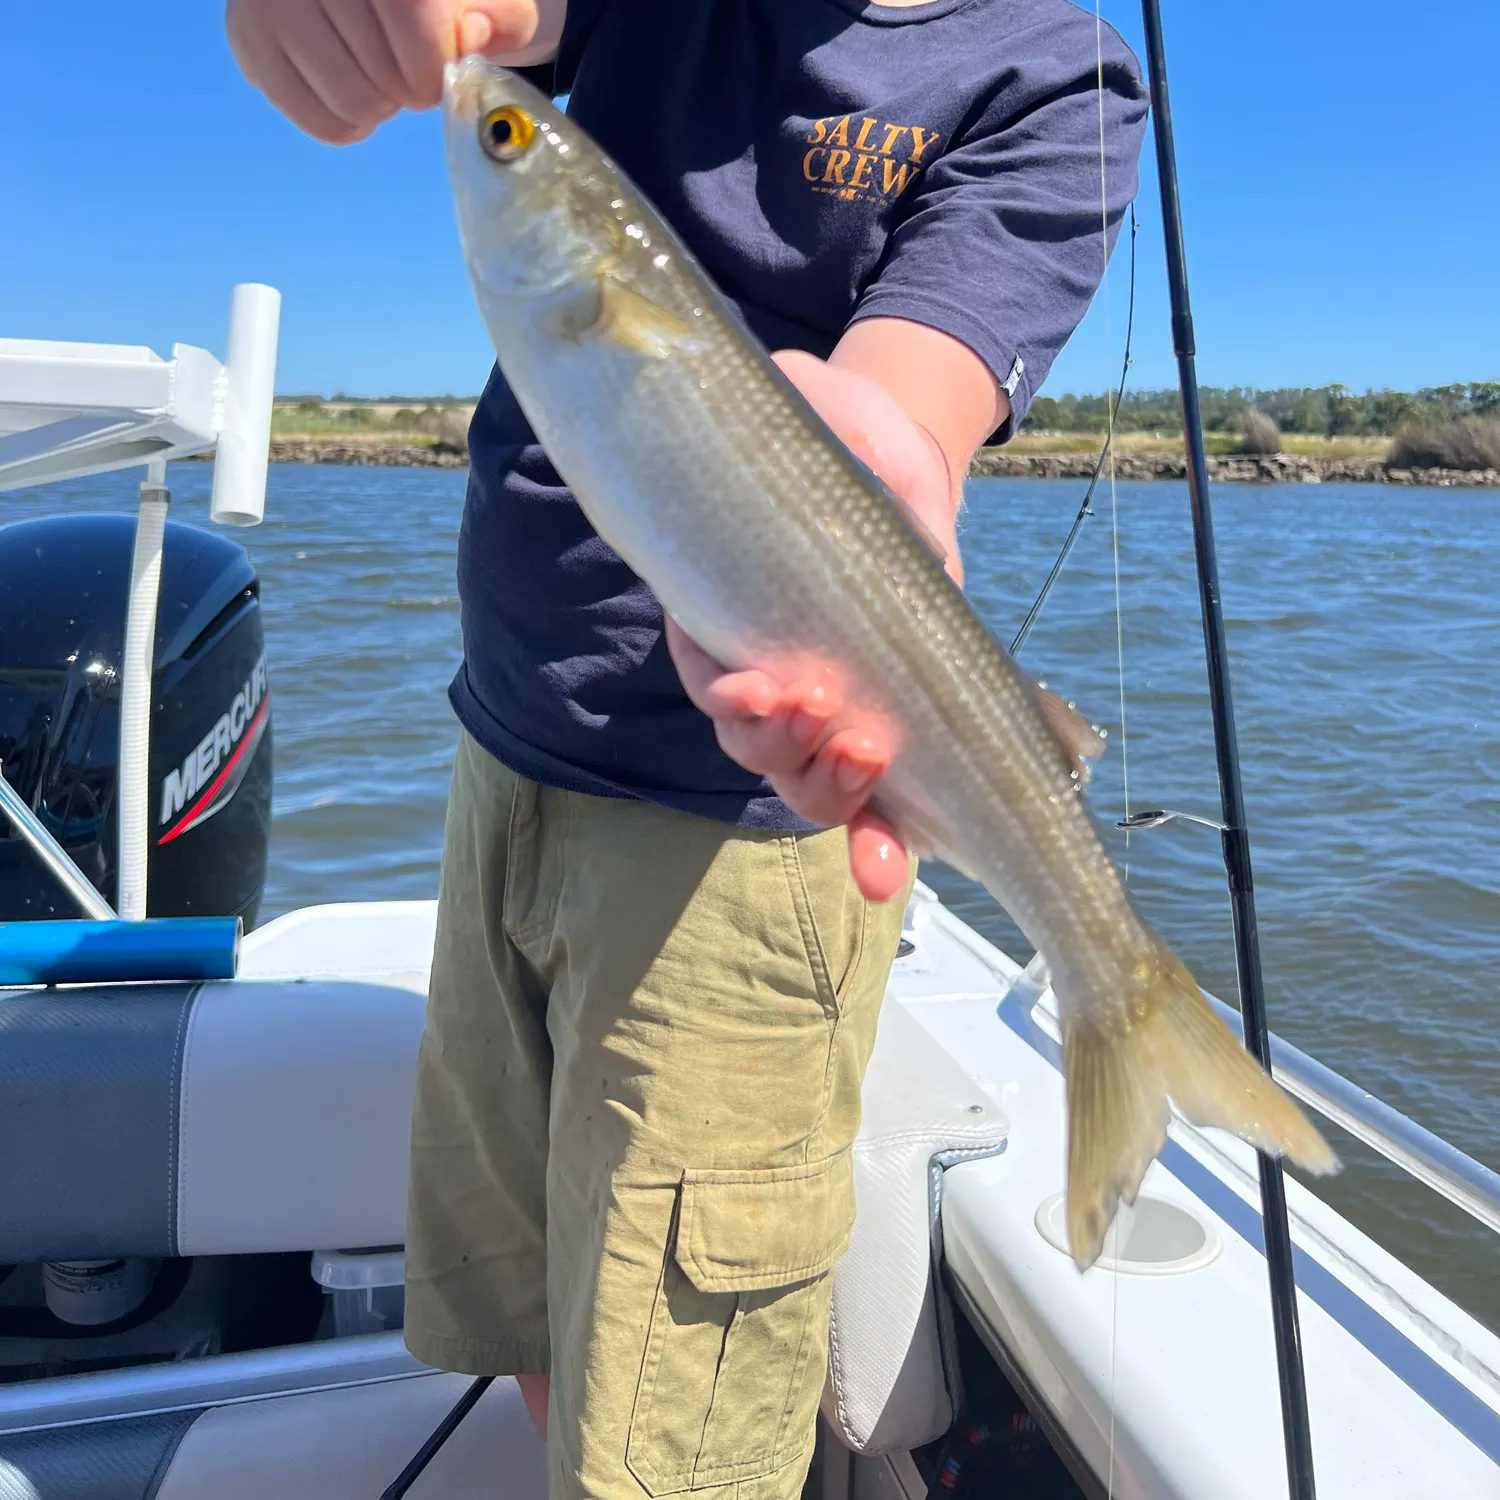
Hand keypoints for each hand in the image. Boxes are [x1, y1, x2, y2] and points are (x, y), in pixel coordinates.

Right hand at [226, 0, 558, 143]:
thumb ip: (502, 17)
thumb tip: (469, 35)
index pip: (412, 15)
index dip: (436, 61)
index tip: (439, 67)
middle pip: (383, 72)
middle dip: (409, 88)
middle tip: (403, 68)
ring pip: (352, 102)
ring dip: (381, 107)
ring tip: (377, 75)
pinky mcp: (247, 35)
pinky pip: (319, 121)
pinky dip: (349, 124)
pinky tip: (351, 89)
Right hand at [665, 348, 962, 903]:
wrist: (908, 469)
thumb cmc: (848, 432)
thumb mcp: (815, 393)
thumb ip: (786, 392)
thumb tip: (769, 379)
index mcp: (734, 606)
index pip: (713, 671)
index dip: (728, 692)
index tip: (759, 680)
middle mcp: (771, 668)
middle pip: (754, 742)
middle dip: (780, 743)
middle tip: (820, 708)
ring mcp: (833, 705)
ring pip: (806, 780)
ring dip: (830, 790)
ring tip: (871, 754)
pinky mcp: (894, 722)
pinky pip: (877, 805)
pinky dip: (876, 844)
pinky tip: (883, 873)